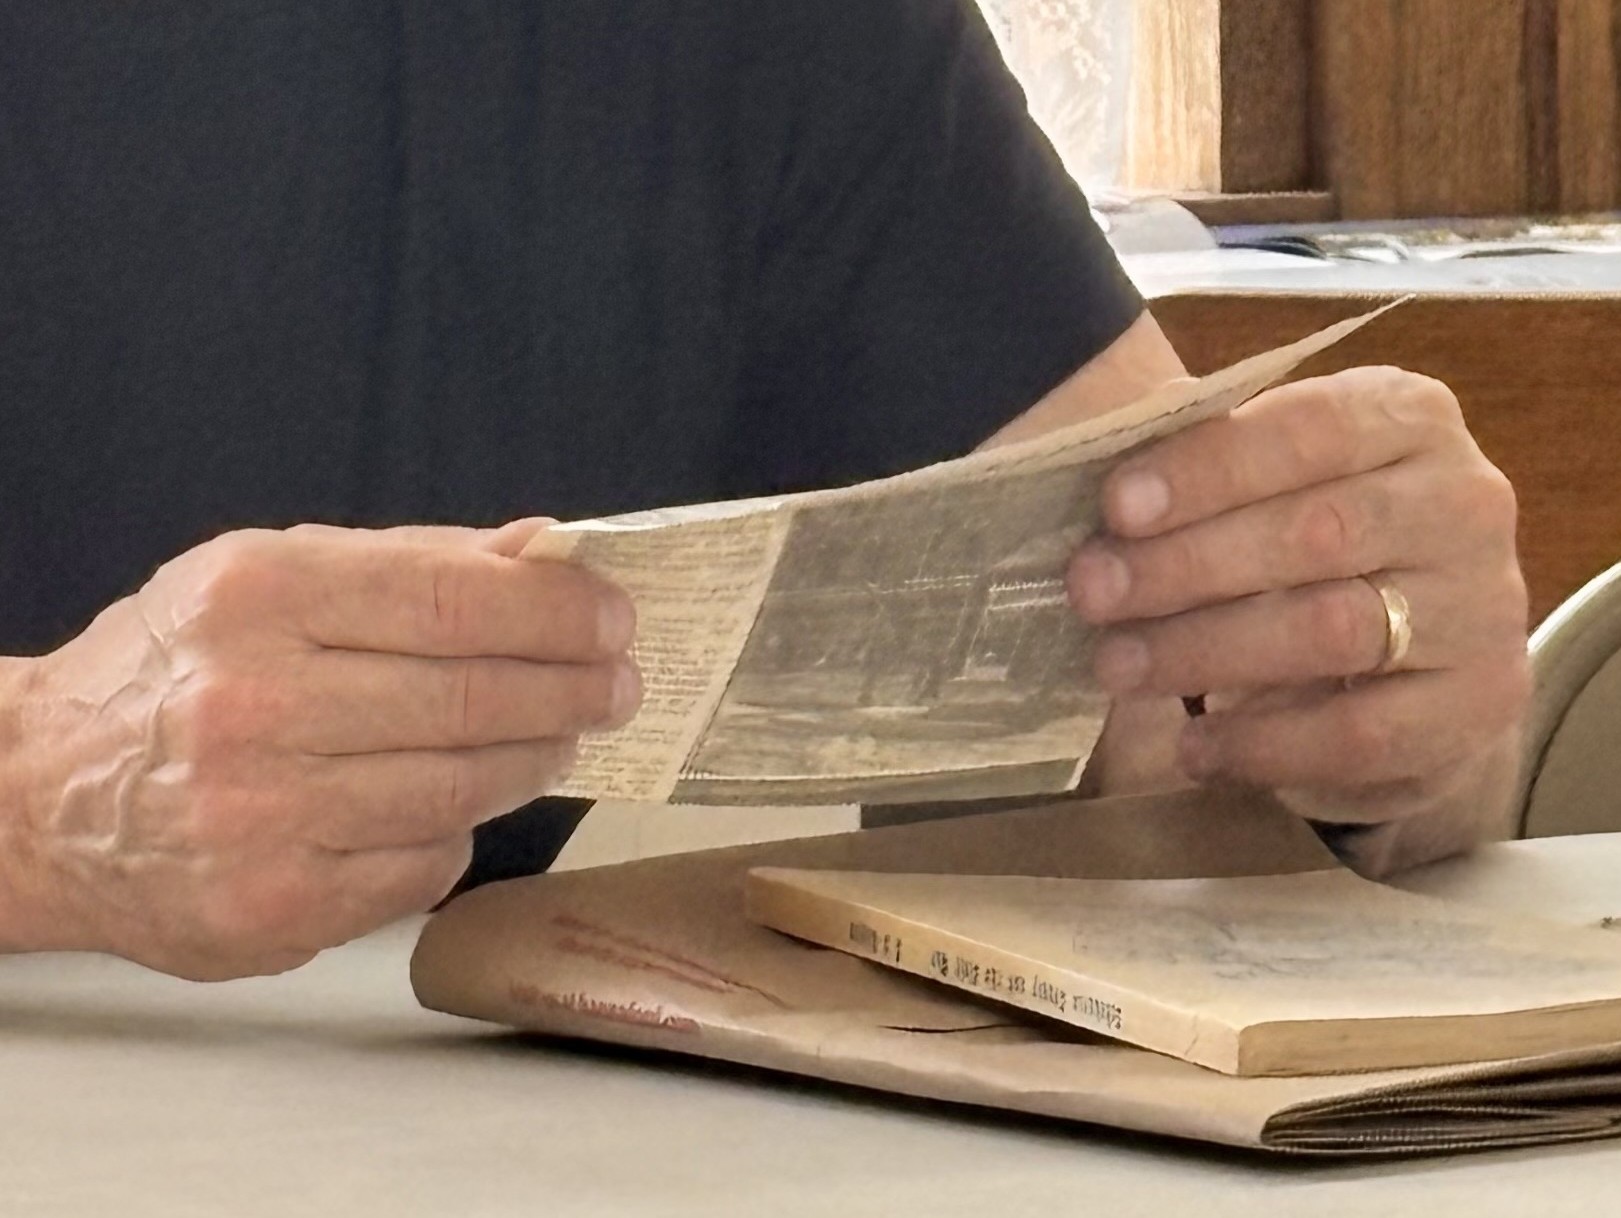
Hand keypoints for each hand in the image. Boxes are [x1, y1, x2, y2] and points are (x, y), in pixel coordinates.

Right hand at [0, 521, 639, 979]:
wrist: (43, 798)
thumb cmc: (178, 670)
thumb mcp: (273, 576)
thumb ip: (415, 562)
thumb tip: (546, 550)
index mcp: (258, 599)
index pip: (453, 601)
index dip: (557, 612)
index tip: (615, 619)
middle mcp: (255, 706)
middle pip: (473, 699)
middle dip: (573, 689)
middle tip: (618, 685)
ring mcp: (265, 816)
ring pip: (464, 788)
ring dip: (534, 759)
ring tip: (558, 736)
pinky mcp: (278, 905)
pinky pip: (426, 862)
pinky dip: (459, 828)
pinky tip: (455, 801)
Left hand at [1069, 366, 1529, 849]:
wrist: (1415, 653)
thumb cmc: (1309, 544)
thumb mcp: (1264, 485)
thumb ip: (1203, 473)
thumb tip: (1098, 490)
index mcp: (1406, 419)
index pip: (1310, 429)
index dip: (1207, 469)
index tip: (1115, 507)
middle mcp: (1461, 503)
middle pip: (1317, 532)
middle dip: (1185, 565)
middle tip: (1091, 592)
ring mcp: (1483, 608)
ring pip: (1332, 629)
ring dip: (1206, 651)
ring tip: (1117, 667)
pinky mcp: (1478, 706)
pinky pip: (1361, 734)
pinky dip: (1263, 745)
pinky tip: (1194, 746)